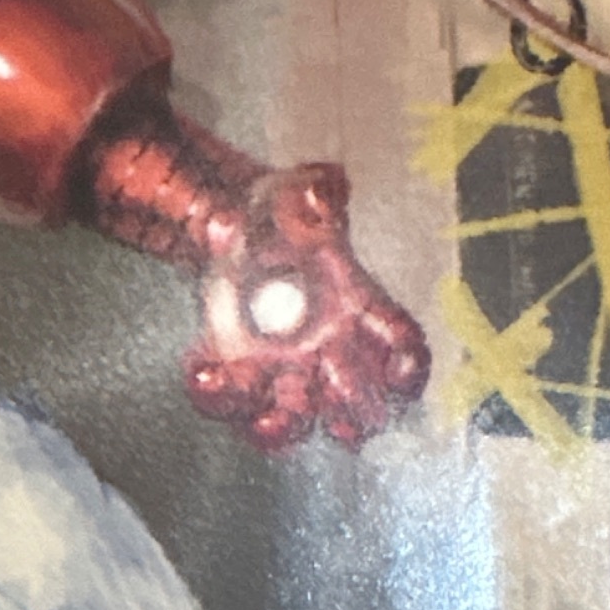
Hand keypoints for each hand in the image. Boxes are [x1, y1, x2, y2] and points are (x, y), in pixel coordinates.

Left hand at [182, 164, 429, 452]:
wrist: (239, 228)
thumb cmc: (286, 215)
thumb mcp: (304, 193)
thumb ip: (321, 193)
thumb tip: (328, 182)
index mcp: (358, 310)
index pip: (400, 345)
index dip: (409, 366)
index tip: (402, 372)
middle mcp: (329, 352)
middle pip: (357, 406)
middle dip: (352, 417)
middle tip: (342, 421)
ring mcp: (286, 371)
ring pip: (292, 420)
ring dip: (276, 427)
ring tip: (262, 413)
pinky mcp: (242, 375)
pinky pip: (232, 400)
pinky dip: (215, 393)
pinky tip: (200, 369)